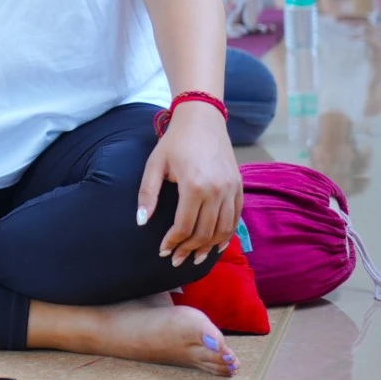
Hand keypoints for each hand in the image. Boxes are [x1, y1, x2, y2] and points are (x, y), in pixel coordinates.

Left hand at [138, 103, 242, 267]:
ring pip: (223, 229)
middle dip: (189, 249)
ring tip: (196, 258)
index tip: (163, 252)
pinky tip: (217, 245)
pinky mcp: (239, 187)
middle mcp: (217, 190)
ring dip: (209, 247)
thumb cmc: (174, 142)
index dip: (173, 242)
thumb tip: (141, 222)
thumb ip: (147, 194)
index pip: (184, 226)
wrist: (202, 119)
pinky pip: (236, 218)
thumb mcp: (154, 164)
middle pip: (205, 232)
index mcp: (194, 185)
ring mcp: (231, 189)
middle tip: (177, 260)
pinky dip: (227, 235)